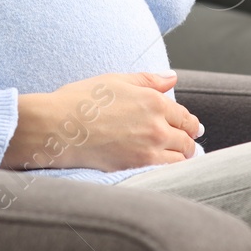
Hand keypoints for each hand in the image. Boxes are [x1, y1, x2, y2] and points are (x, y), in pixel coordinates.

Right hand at [0, 71, 203, 171]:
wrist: (58, 127)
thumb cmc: (81, 100)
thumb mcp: (116, 80)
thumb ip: (148, 80)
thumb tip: (172, 79)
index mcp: (153, 101)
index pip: (184, 116)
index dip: (190, 123)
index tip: (191, 128)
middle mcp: (157, 125)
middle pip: (187, 138)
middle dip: (189, 140)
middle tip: (189, 144)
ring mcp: (149, 148)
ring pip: (181, 158)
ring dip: (183, 157)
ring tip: (180, 158)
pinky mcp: (137, 166)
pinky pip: (167, 171)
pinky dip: (172, 170)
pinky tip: (167, 169)